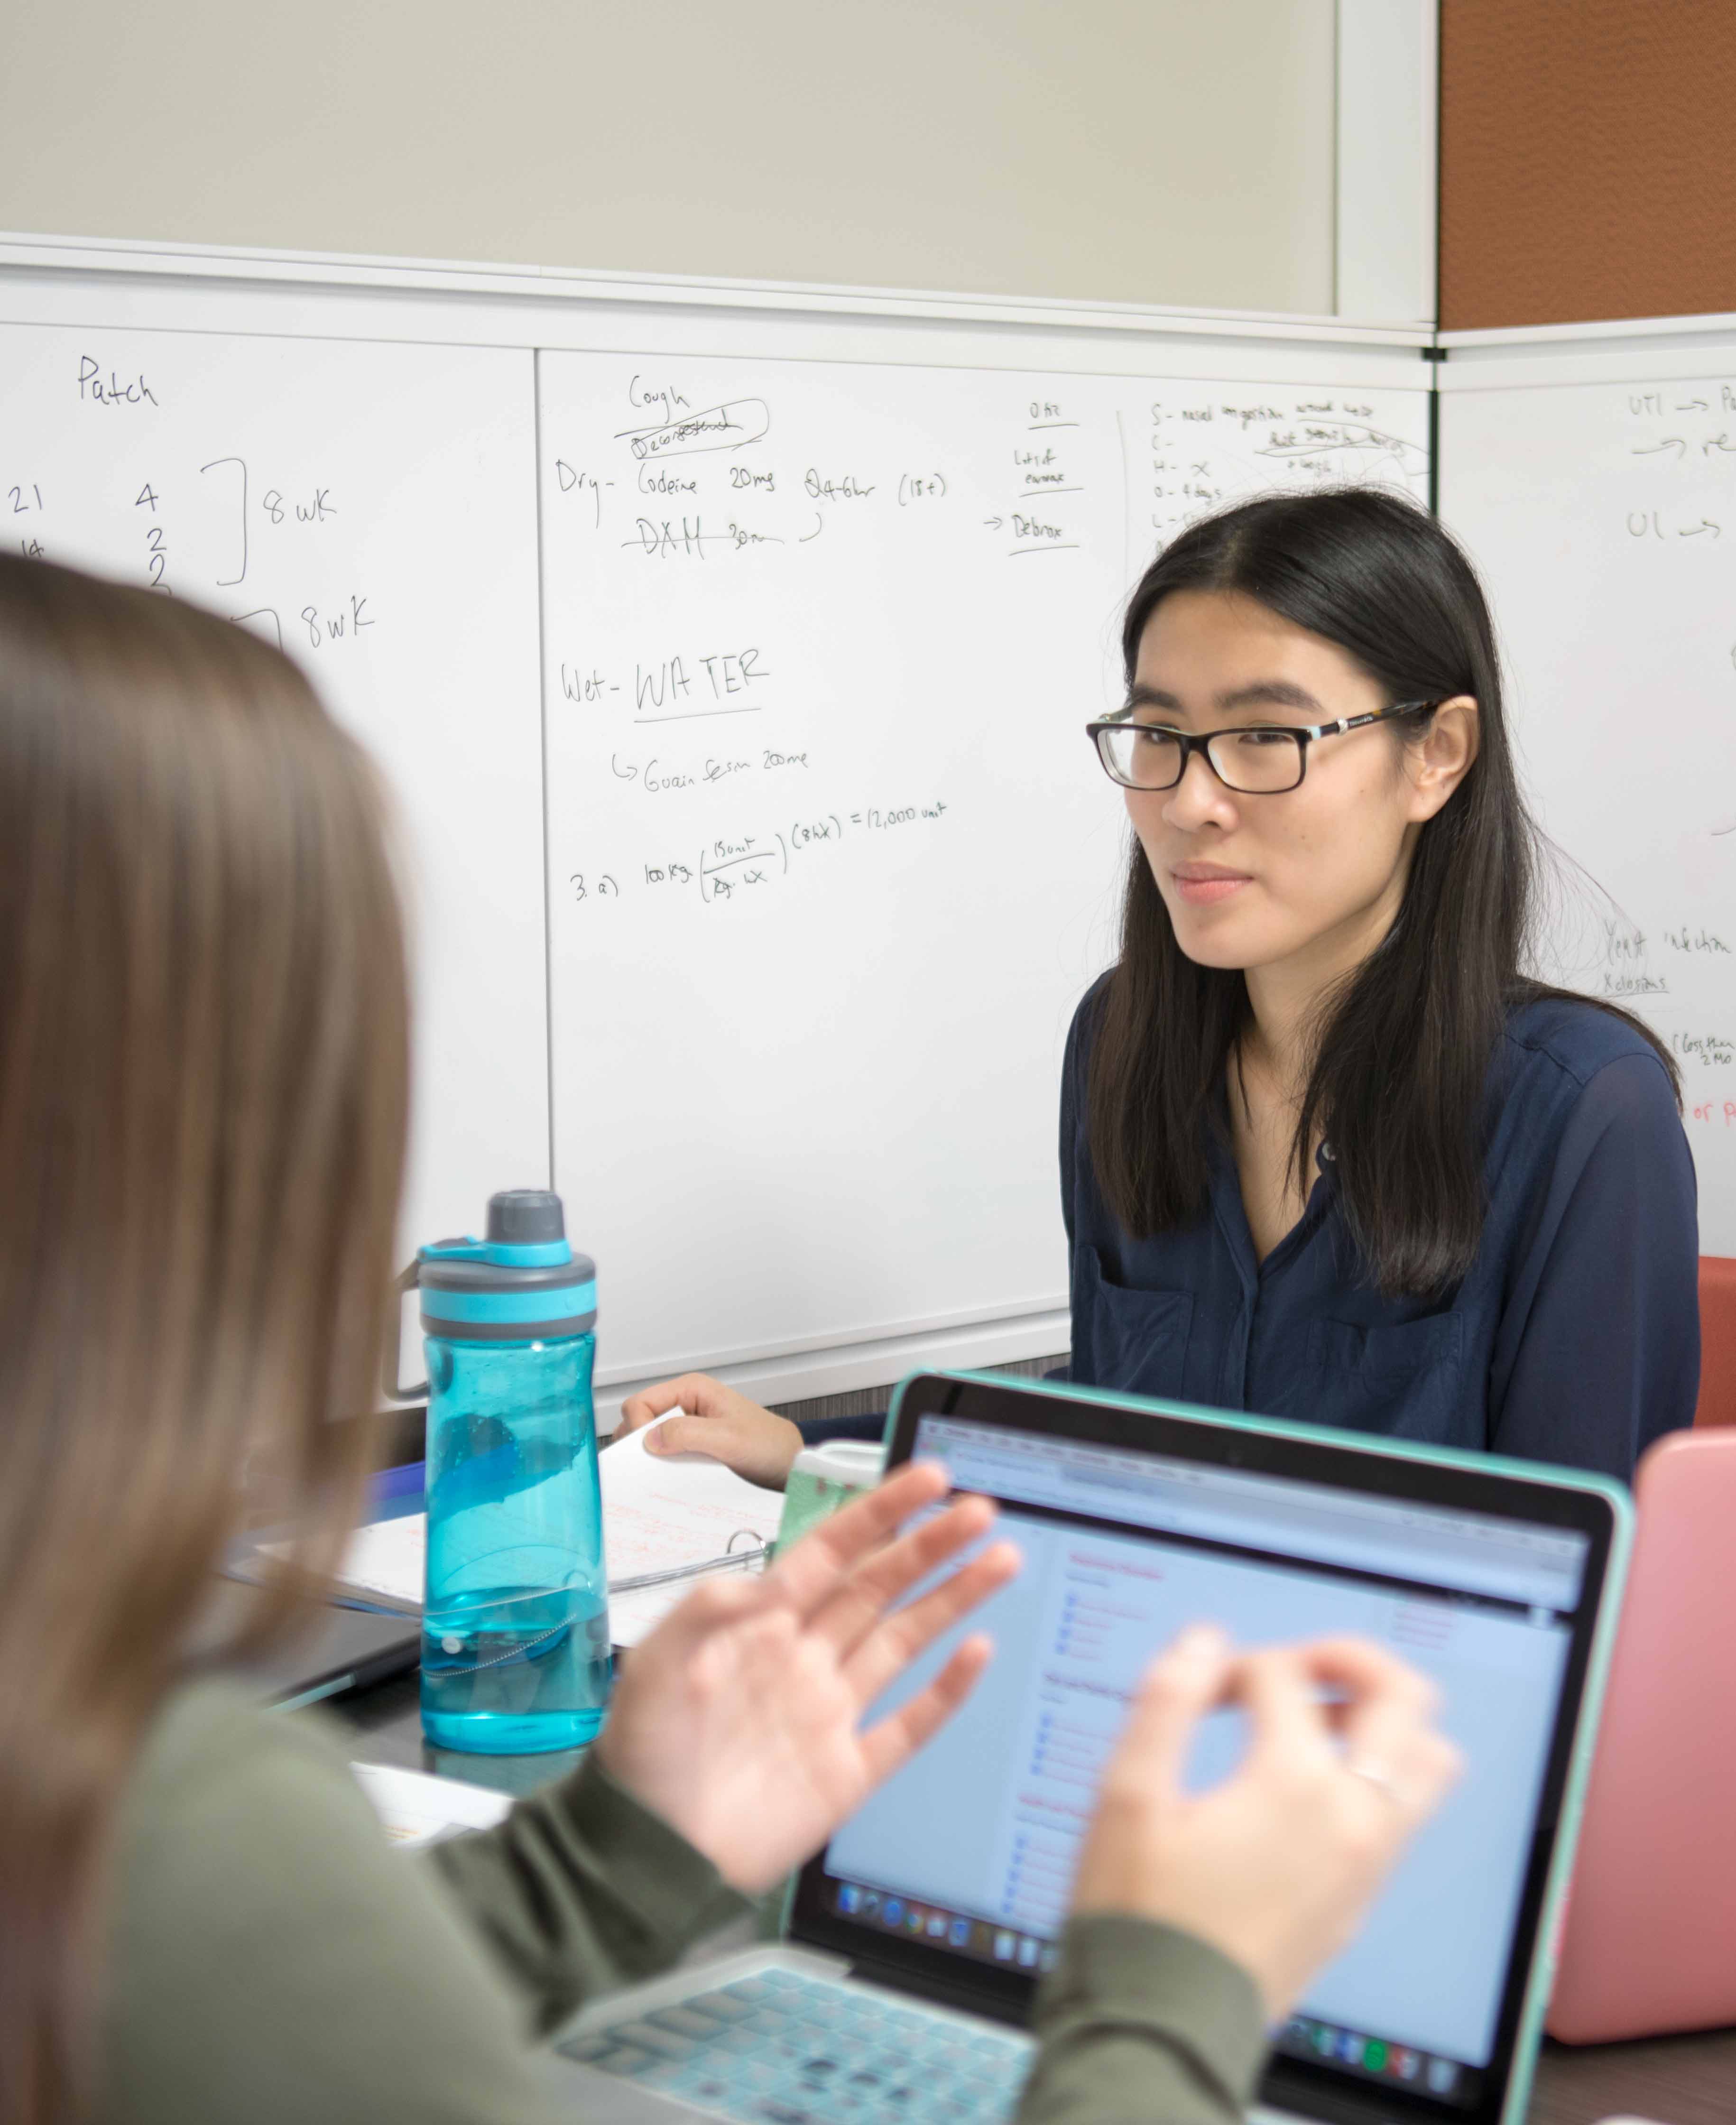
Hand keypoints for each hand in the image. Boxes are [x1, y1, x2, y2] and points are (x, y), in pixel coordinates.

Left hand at [594, 1460, 1020, 1893]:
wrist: (646, 1856)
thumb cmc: (639, 1757)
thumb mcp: (655, 1665)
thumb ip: (710, 1609)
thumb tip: (770, 1578)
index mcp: (759, 1626)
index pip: (833, 1552)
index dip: (882, 1514)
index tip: (926, 1480)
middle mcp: (802, 1660)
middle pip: (880, 1587)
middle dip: (930, 1546)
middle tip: (978, 1511)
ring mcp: (829, 1714)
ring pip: (905, 1641)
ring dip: (952, 1599)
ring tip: (1000, 1559)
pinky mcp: (847, 1772)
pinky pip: (909, 1724)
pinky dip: (946, 1690)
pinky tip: (976, 1652)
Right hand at [616, 1372, 803, 1489]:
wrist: (789, 1464)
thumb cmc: (767, 1445)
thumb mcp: (728, 1439)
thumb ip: (689, 1433)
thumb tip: (649, 1439)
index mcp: (690, 1390)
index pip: (639, 1403)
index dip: (635, 1428)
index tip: (645, 1453)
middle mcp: (684, 1404)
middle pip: (639, 1421)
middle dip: (639, 1444)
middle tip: (649, 1469)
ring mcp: (687, 1426)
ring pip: (650, 1440)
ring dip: (651, 1458)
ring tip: (661, 1476)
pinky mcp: (692, 1446)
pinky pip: (666, 1455)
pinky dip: (663, 1467)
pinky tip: (671, 1480)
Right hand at [1070, 1627, 1461, 2020]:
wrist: (1167, 2023)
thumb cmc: (1141, 1915)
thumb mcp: (1127, 1796)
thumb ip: (1166, 1702)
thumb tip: (1203, 1643)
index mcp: (1292, 1783)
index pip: (1283, 1674)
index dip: (1231, 1666)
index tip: (1199, 1693)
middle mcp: (1351, 1817)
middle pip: (1404, 1697)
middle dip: (1349, 1659)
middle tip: (1298, 1665)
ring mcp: (1368, 1861)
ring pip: (1428, 1759)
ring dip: (1382, 1722)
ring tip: (1319, 1722)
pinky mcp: (1364, 1897)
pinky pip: (1407, 1813)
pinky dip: (1377, 1776)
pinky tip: (1315, 1785)